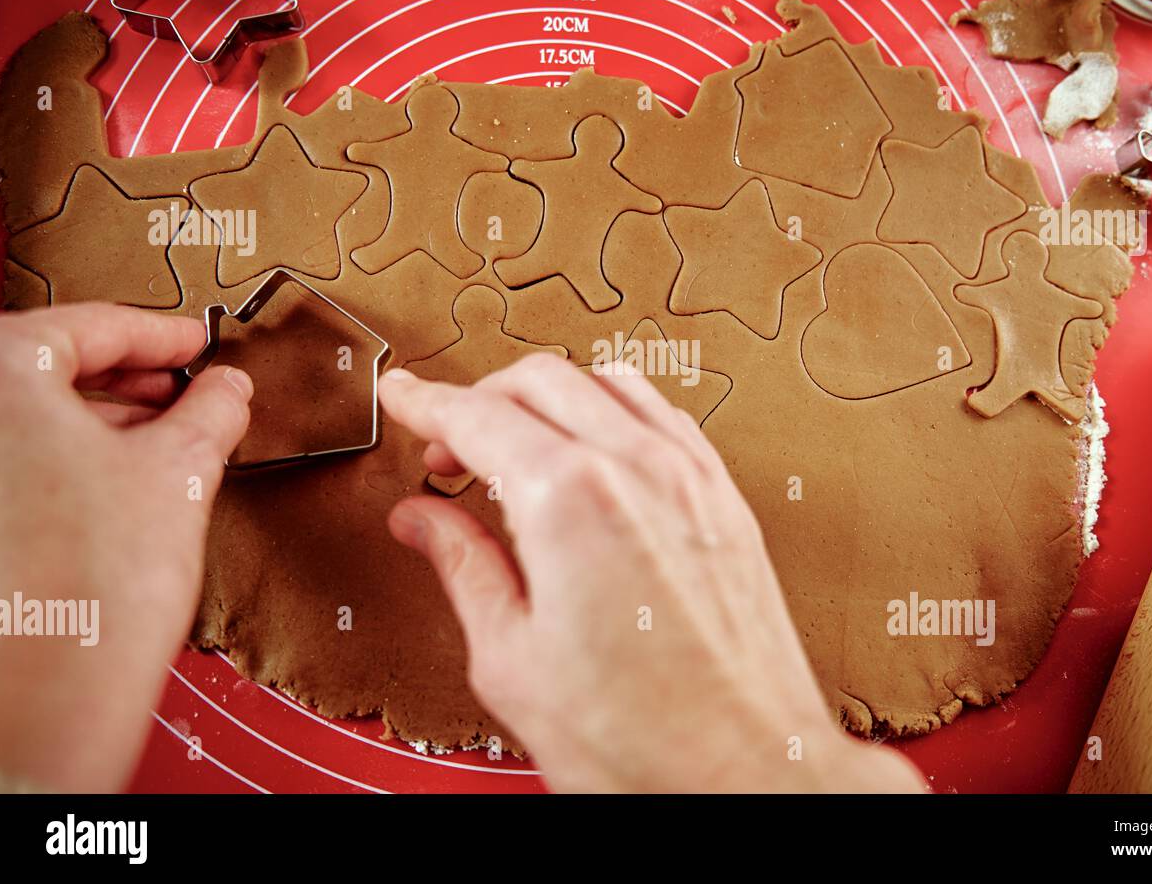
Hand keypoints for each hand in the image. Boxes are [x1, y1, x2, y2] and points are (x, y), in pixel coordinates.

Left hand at [0, 304, 251, 791]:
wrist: (46, 695)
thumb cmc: (93, 586)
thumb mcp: (182, 472)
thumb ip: (211, 410)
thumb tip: (226, 389)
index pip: (91, 325)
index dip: (161, 334)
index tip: (195, 342)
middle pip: (51, 367)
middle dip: (130, 379)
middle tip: (188, 389)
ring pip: (29, 417)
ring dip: (101, 420)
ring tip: (168, 441)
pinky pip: (15, 461)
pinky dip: (68, 458)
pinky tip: (122, 483)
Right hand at [378, 355, 925, 792]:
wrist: (748, 772)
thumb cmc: (639, 742)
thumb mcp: (513, 661)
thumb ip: (464, 568)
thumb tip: (423, 521)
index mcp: (571, 501)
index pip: (478, 416)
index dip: (427, 402)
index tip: (403, 396)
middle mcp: (638, 469)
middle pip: (541, 380)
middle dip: (480, 398)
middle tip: (447, 448)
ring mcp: (691, 477)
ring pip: (607, 381)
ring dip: (549, 396)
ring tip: (517, 448)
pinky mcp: (726, 498)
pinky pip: (663, 416)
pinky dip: (613, 410)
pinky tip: (595, 455)